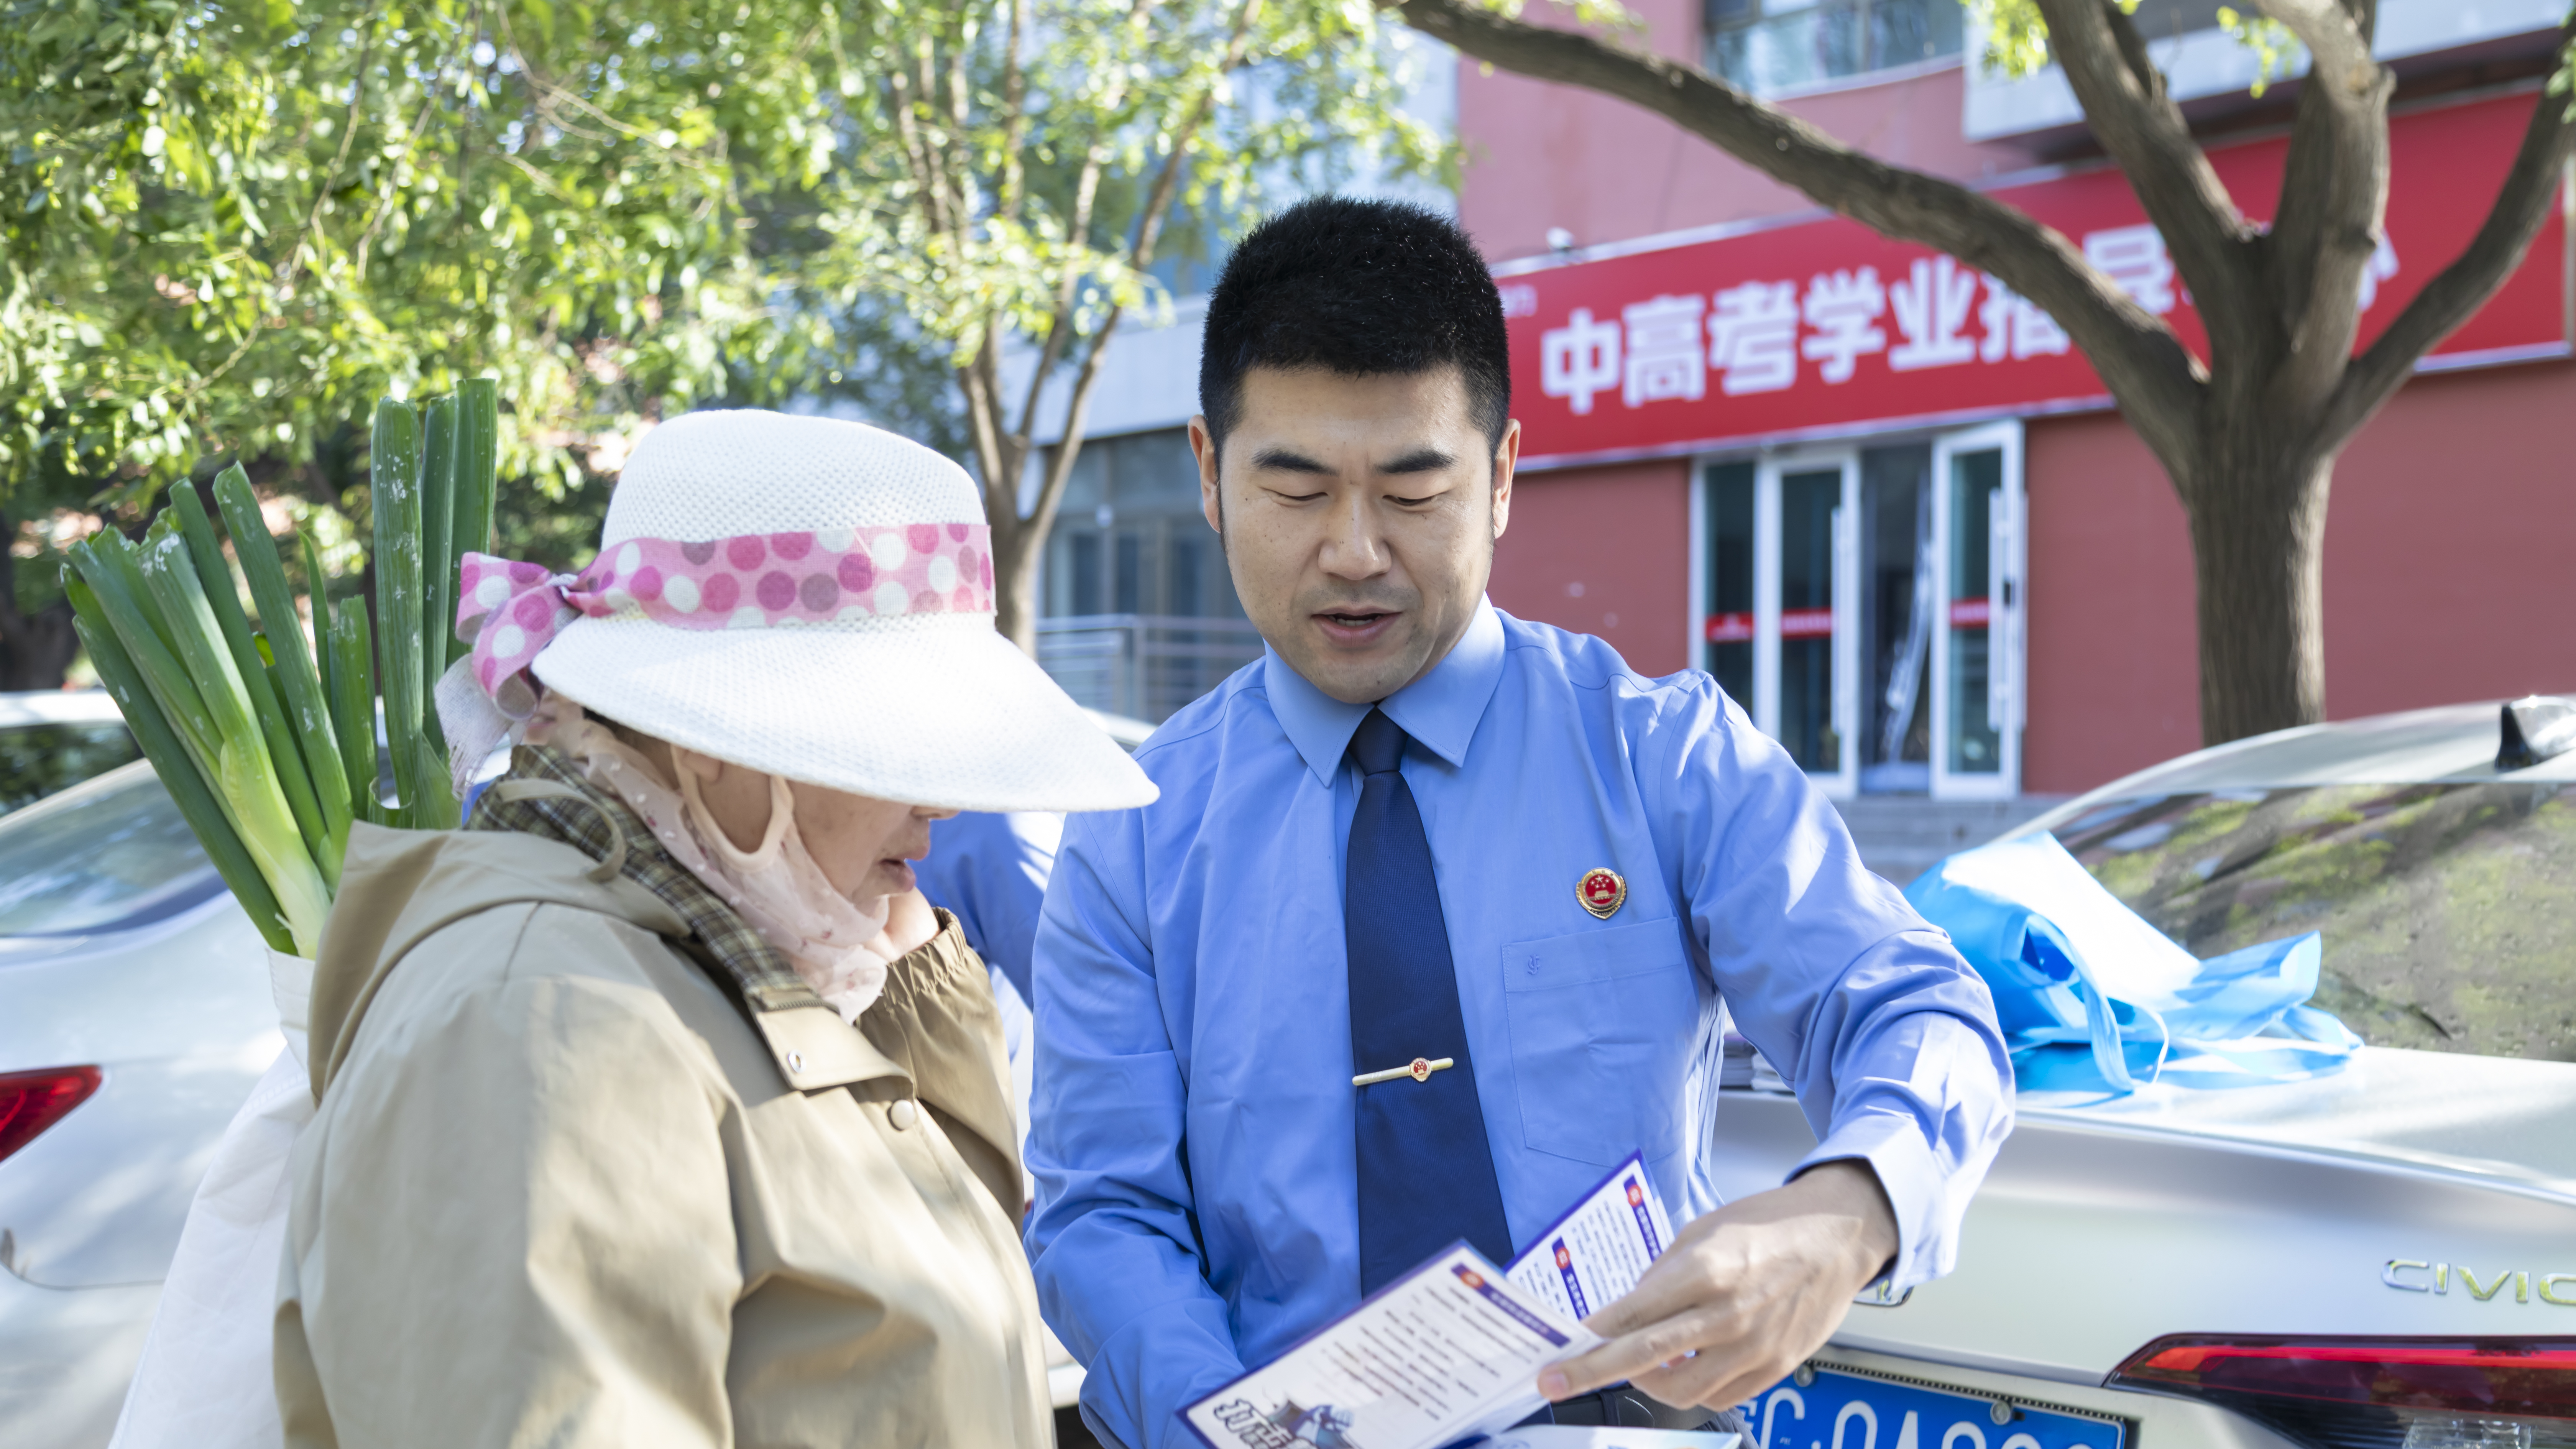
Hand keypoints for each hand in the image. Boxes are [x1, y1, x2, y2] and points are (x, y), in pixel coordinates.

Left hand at [1535, 1160, 1897, 1411]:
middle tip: (1553, 1381)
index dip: (1590, 1337)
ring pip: (1681, 1391)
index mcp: (1707, 1270)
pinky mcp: (1776, 1368)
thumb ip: (1664, 1273)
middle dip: (1591, 1371)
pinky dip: (1693, 1389)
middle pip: (1644, 1356)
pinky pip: (1719, 1397)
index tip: (1559, 1348)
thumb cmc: (1770, 1226)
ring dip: (1646, 1384)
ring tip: (1634, 1367)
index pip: (1633, 1314)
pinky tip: (1684, 1369)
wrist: (1838, 1237)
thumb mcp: (1704, 1230)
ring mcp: (1754, 1346)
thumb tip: (1628, 1310)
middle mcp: (1728, 1313)